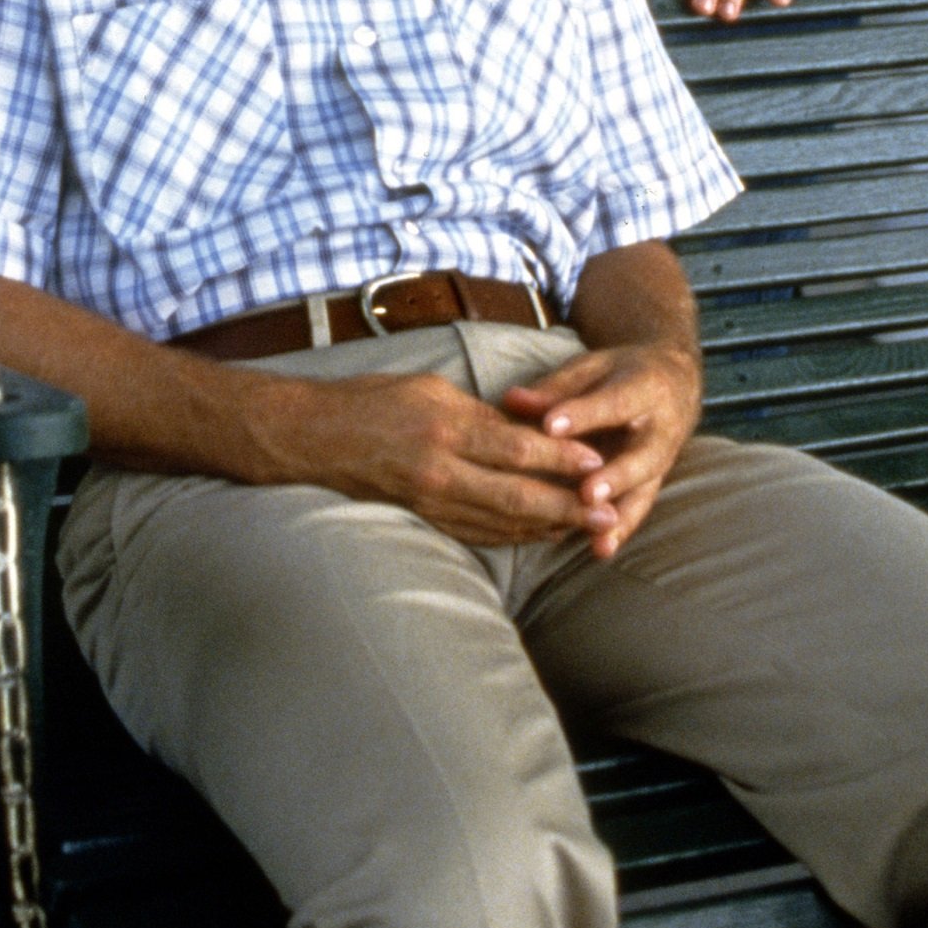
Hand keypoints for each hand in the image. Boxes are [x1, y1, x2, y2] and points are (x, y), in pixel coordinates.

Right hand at [281, 368, 617, 548]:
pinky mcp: (424, 518)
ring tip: (588, 528)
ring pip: (502, 523)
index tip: (599, 461)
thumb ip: (480, 415)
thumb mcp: (431, 390)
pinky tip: (540, 535)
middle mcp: (440, 472)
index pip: (516, 449)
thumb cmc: (373, 401)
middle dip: (568, 507)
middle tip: (610, 513)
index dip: (561, 459)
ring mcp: (431, 502)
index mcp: (444, 428)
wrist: (316, 437)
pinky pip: (478, 533)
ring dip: (548, 528)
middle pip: (517, 497)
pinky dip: (514, 536)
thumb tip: (527, 433)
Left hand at [501, 341, 700, 559]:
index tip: (550, 425)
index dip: (583, 414)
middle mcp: (661, 428)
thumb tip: (511, 400)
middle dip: (615, 476)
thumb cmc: (621, 374)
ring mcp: (662, 460)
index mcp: (645, 387)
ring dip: (620, 515)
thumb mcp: (592, 369)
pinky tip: (601, 550)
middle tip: (586, 492)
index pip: (613, 402)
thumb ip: (555, 388)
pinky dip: (621, 530)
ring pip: (644, 490)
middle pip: (641, 455)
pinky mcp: (654, 483)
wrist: (674, 384)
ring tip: (598, 538)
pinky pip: (639, 508)